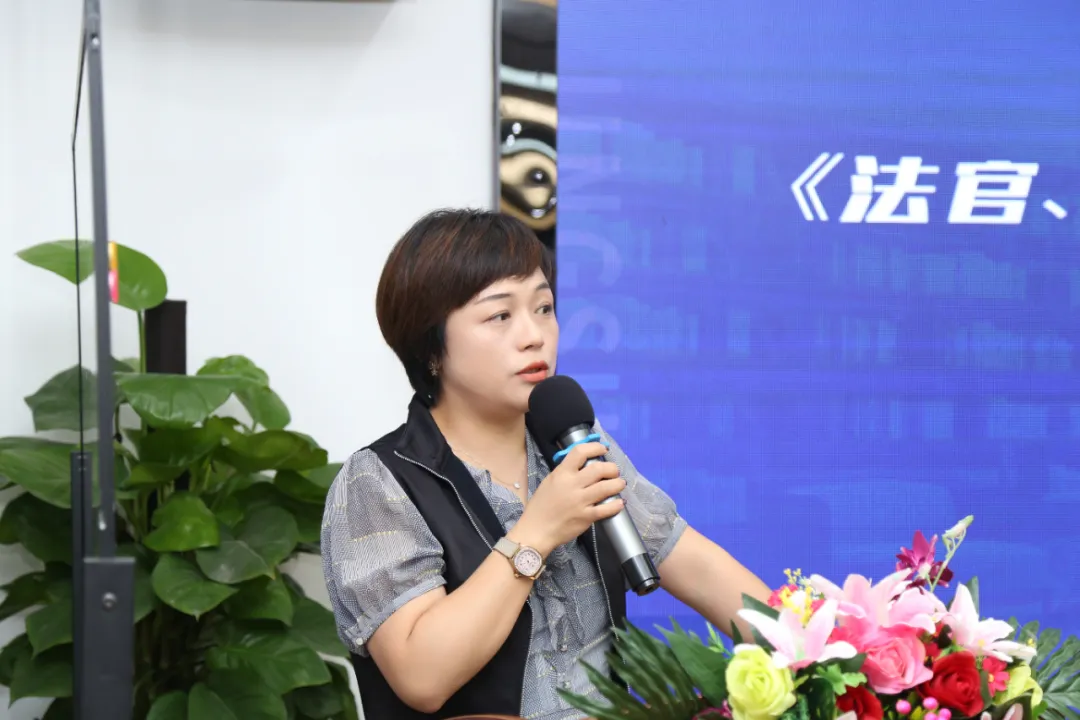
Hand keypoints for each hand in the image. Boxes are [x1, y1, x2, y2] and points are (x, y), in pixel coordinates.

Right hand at [510, 442, 625, 555]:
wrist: (537, 530)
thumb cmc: (541, 505)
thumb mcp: (550, 481)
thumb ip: (566, 472)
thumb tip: (584, 465)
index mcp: (562, 473)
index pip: (580, 452)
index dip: (595, 447)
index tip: (602, 449)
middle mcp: (572, 485)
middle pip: (599, 469)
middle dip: (612, 468)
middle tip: (614, 471)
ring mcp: (580, 501)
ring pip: (606, 487)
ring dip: (618, 484)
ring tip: (620, 484)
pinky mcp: (586, 517)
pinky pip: (606, 509)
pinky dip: (616, 505)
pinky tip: (619, 503)